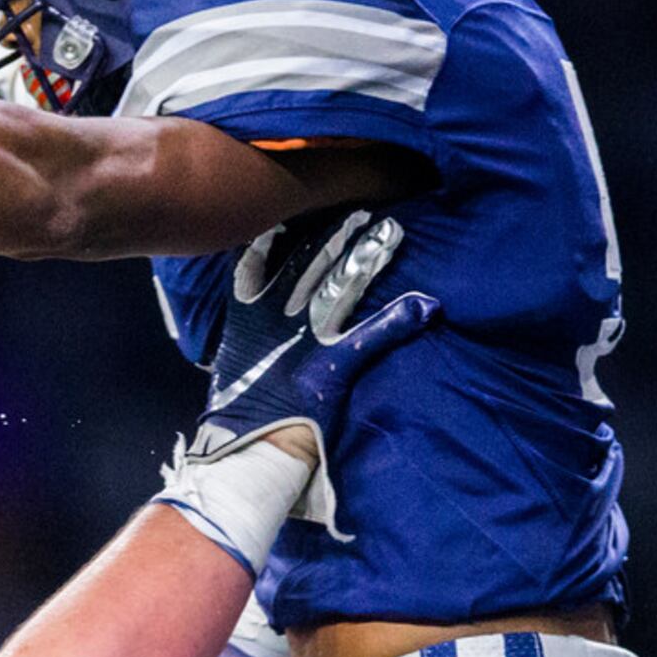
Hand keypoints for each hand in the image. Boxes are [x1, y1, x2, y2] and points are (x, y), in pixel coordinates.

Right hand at [199, 210, 436, 534]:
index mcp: (247, 315)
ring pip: (338, 286)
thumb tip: (249, 323)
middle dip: (337, 232)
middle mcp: (275, 318)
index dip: (288, 229)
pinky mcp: (329, 367)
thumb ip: (244, 338)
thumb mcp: (230, 366)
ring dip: (367, 258)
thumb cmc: (235, 417)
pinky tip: (426, 305)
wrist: (241, 453)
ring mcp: (303, 340)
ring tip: (392, 231)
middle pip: (309, 262)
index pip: (266, 257)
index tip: (306, 203)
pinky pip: (370, 337)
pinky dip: (399, 320)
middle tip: (363, 204)